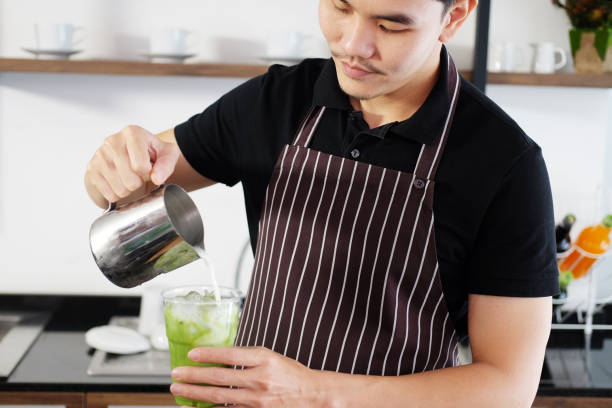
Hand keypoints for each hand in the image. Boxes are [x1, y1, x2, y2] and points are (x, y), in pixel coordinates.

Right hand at [85, 125, 178, 205]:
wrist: (130, 153)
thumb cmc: (151, 152)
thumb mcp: (167, 154)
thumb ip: (167, 164)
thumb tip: (156, 178)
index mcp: (133, 133)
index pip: (141, 166)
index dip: (149, 172)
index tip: (148, 166)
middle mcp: (113, 141)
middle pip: (130, 180)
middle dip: (139, 182)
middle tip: (139, 174)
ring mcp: (100, 154)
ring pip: (119, 189)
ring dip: (129, 189)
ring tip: (130, 177)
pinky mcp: (92, 167)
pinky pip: (108, 194)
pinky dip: (117, 193)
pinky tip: (120, 182)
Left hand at [170, 346, 326, 407]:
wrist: (311, 395)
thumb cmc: (290, 374)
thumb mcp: (272, 357)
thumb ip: (248, 356)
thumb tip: (219, 356)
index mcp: (264, 359)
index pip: (230, 354)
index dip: (208, 354)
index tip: (191, 354)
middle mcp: (259, 379)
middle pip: (219, 377)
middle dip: (193, 375)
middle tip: (175, 373)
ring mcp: (256, 400)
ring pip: (218, 396)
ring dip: (195, 393)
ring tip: (179, 389)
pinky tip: (196, 406)